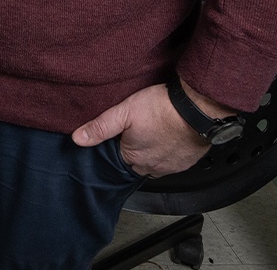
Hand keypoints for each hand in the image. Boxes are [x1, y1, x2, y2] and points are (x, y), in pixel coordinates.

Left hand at [72, 82, 221, 177]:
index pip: (117, 159)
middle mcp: (152, 167)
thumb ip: (100, 127)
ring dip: (151, 153)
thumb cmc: (162, 109)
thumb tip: (78, 138)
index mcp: (133, 157)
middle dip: (134, 152)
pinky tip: (168, 138)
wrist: (198, 110)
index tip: (120, 135)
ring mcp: (171, 166)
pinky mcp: (187, 162)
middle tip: (137, 133)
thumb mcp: (124, 112)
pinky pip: (173, 162)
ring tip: (151, 134)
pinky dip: (168, 153)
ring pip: (155, 164)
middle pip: (136, 163)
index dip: (117, 145)